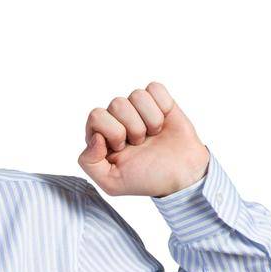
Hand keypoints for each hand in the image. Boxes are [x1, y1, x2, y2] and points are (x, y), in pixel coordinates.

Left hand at [78, 82, 207, 198]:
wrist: (181, 175)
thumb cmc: (147, 179)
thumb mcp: (112, 183)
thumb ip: (89, 162)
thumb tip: (95, 136)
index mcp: (102, 136)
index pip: (96, 116)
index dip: (112, 132)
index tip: (123, 148)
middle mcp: (118, 119)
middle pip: (117, 104)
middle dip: (133, 128)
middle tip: (140, 144)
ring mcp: (138, 109)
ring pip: (137, 95)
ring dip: (150, 120)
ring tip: (153, 136)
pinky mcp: (159, 101)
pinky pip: (155, 88)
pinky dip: (162, 107)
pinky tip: (164, 122)